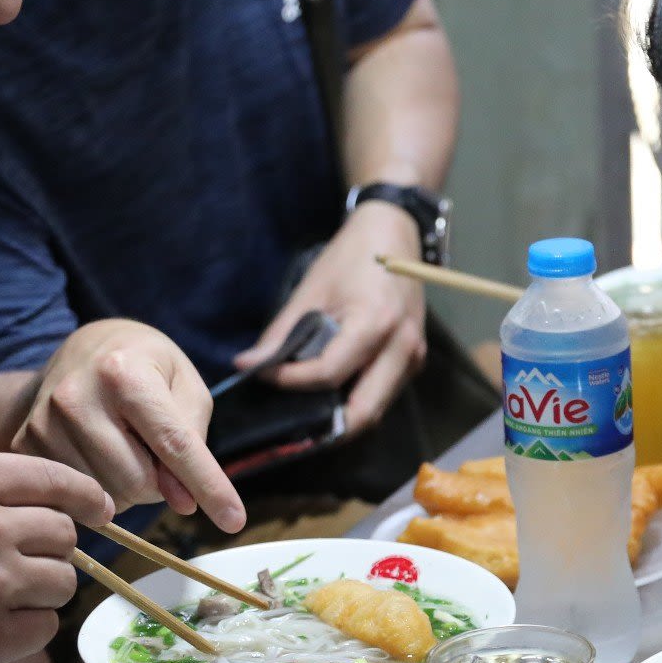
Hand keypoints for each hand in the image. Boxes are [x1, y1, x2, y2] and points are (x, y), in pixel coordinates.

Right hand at [0, 454, 109, 662]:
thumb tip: (47, 492)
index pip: (55, 478)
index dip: (84, 495)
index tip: (98, 509)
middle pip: (64, 533)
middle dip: (50, 548)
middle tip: (16, 563)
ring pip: (63, 581)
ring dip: (41, 590)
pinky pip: (45, 627)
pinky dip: (26, 629)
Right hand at [17, 319, 242, 533]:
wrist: (83, 349)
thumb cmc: (146, 367)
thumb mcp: (185, 387)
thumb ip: (192, 442)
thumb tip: (182, 502)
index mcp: (123, 373)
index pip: (174, 444)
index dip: (209, 486)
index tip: (235, 522)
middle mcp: (76, 396)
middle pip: (138, 481)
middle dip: (161, 483)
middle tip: (156, 454)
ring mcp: (43, 422)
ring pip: (106, 496)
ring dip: (129, 487)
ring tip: (126, 447)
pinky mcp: (24, 444)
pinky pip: (75, 496)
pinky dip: (99, 488)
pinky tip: (99, 455)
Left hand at [233, 201, 428, 436]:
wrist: (395, 234)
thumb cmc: (352, 256)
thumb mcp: (311, 289)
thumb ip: (282, 333)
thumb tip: (248, 364)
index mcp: (376, 324)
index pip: (329, 373)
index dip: (291, 380)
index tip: (263, 375)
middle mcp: (402, 348)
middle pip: (364, 412)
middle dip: (327, 428)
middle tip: (290, 428)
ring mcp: (413, 357)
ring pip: (376, 409)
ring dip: (343, 418)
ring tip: (305, 411)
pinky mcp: (413, 359)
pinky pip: (383, 394)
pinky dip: (356, 401)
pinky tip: (329, 395)